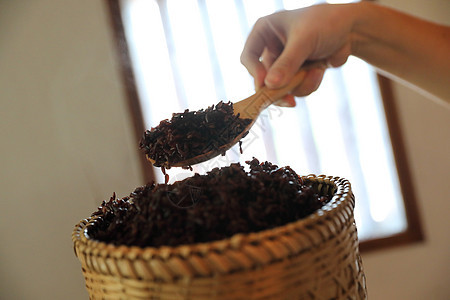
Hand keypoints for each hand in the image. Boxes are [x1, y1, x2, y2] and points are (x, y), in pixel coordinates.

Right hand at [240, 4, 355, 104]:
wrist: (352, 29)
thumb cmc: (326, 23)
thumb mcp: (304, 40)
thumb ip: (287, 63)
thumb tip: (270, 85)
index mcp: (265, 32)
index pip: (249, 57)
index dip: (255, 72)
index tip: (266, 85)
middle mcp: (271, 48)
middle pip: (264, 78)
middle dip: (280, 87)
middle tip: (289, 100)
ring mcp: (284, 63)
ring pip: (281, 87)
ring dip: (299, 85)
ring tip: (315, 72)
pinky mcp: (297, 74)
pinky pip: (296, 89)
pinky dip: (308, 84)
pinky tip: (320, 71)